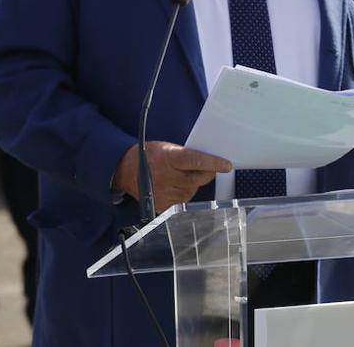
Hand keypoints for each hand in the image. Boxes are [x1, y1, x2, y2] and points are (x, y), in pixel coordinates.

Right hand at [112, 142, 230, 212]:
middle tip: (203, 167)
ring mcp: (166, 194)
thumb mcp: (168, 148)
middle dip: (206, 173)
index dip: (215, 163)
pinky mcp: (164, 206)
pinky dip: (185, 193)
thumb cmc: (150, 155)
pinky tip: (176, 186)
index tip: (227, 165)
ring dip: (194, 183)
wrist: (126, 170)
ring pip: (194, 190)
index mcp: (170, 159)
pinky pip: (184, 200)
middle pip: (200, 178)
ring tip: (181, 176)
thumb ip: (186, 155)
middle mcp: (169, 178)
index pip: (198, 161)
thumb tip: (208, 161)